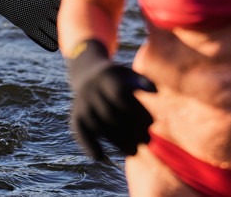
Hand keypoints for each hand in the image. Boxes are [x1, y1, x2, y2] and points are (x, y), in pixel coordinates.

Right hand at [67, 39, 155, 161]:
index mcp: (106, 77)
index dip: (137, 109)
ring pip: (98, 126)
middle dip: (130, 130)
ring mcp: (81, 103)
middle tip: (148, 141)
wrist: (85, 74)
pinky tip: (99, 156)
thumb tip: (155, 91)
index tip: (152, 123)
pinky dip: (87, 145)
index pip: (120, 94)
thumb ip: (142, 81)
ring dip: (116, 141)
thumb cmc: (116, 79)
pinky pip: (80, 132)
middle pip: (110, 113)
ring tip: (135, 152)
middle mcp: (90, 90)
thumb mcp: (128, 74)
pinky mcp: (75, 116)